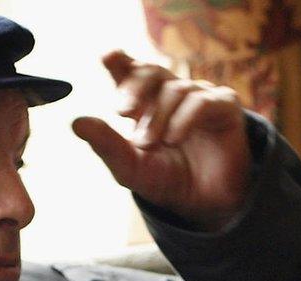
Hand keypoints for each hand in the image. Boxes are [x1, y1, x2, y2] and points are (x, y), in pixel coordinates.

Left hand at [71, 50, 251, 230]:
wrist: (204, 204)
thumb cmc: (166, 180)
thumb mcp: (130, 166)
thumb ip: (106, 144)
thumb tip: (75, 122)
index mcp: (145, 101)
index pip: (130, 70)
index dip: (119, 59)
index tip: (108, 56)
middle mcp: (172, 93)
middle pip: (150, 71)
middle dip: (134, 88)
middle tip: (122, 111)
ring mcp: (200, 96)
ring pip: (175, 88)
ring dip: (158, 115)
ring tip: (151, 143)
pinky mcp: (224, 107)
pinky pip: (202, 101)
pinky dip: (184, 117)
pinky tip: (174, 138)